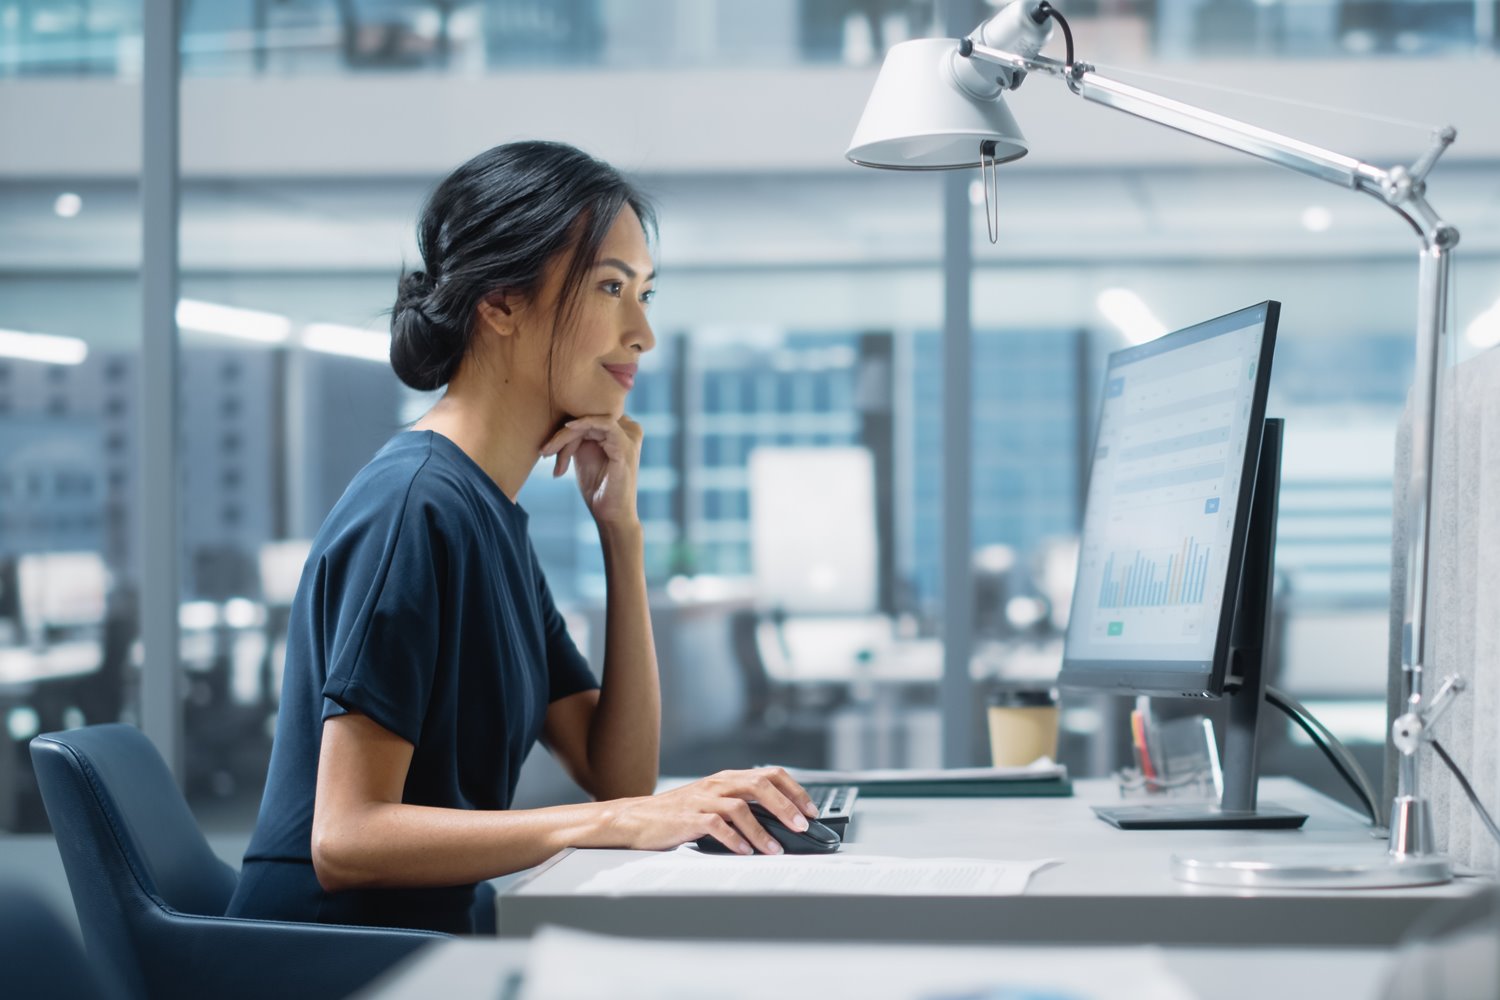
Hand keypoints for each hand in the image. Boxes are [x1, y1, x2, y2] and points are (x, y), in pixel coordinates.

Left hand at [540, 415, 642, 528]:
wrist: (611, 515)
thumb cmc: (598, 487)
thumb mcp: (585, 454)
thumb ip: (580, 435)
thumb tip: (561, 418)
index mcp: (623, 430)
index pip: (590, 417)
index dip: (566, 430)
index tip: (547, 449)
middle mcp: (630, 430)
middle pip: (590, 418)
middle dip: (562, 434)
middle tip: (544, 451)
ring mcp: (630, 437)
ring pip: (591, 421)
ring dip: (565, 435)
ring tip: (548, 451)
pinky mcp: (626, 447)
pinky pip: (605, 424)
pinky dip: (584, 424)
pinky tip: (567, 429)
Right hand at [603, 768, 819, 855]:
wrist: (637, 818)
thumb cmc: (678, 814)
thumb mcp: (714, 803)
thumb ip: (742, 807)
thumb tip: (781, 824)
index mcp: (728, 779)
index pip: (770, 775)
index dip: (794, 791)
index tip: (811, 811)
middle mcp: (718, 784)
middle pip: (759, 785)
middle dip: (785, 806)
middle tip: (802, 827)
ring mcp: (703, 799)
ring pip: (741, 807)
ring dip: (763, 830)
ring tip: (775, 849)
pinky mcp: (689, 817)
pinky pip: (716, 825)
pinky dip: (734, 839)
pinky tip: (745, 851)